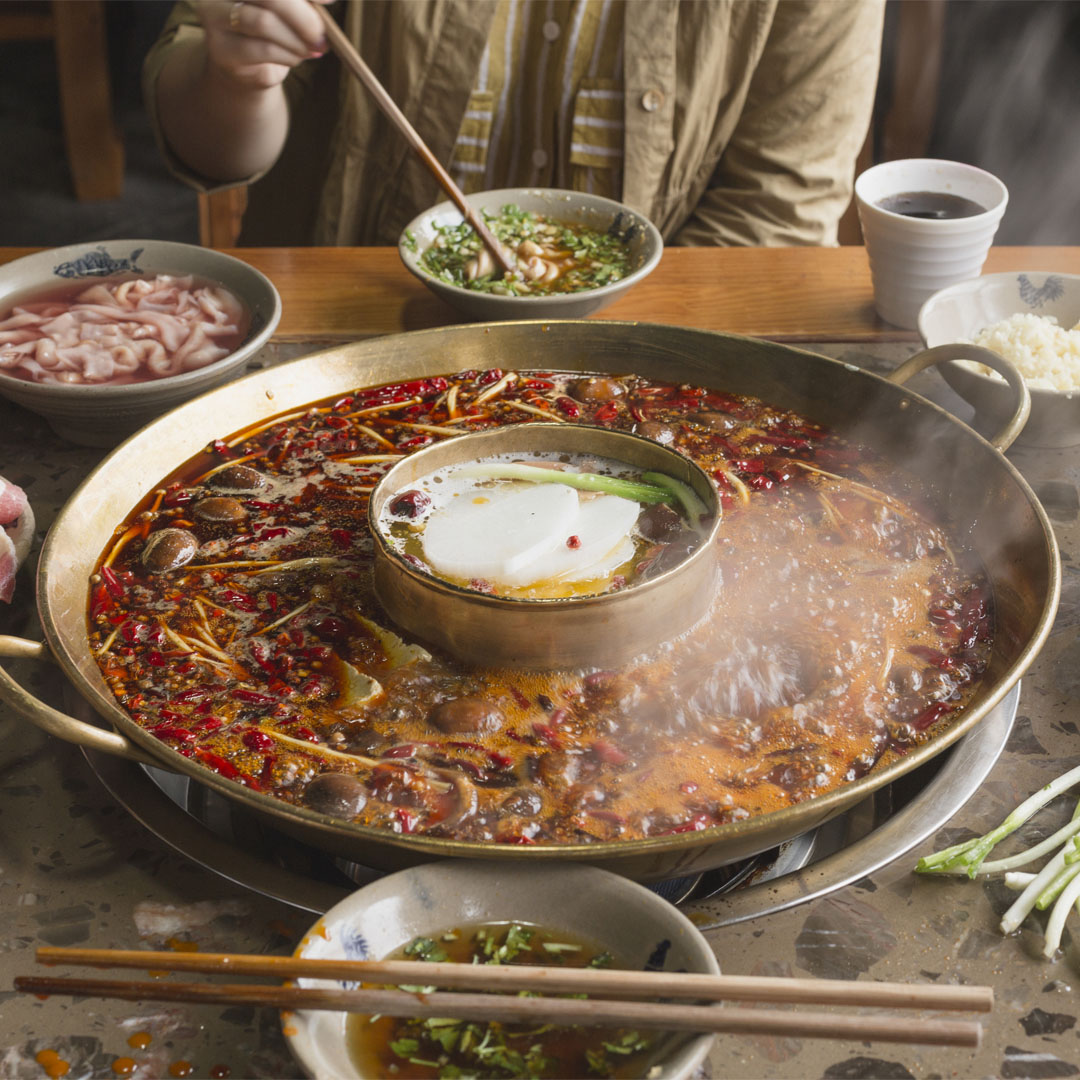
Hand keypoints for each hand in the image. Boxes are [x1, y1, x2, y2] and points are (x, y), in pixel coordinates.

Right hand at [191, 0, 332, 89]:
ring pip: (264, 23)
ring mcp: (214, 16)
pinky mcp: (220, 48)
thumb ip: (303, 1)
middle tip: (321, 35)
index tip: (331, 1)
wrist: (248, 67)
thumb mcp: (289, 7)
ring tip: (312, 49)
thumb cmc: (273, 29)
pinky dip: (288, 56)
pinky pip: (263, 50)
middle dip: (302, 17)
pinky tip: (296, 58)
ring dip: (296, 41)